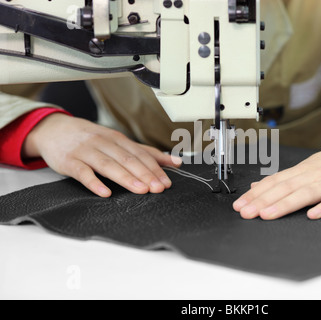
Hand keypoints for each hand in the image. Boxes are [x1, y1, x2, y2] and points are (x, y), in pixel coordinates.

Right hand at [23, 113, 181, 196]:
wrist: (54, 130)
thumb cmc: (91, 139)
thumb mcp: (118, 142)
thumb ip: (146, 153)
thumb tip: (175, 162)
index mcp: (118, 139)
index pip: (140, 154)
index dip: (154, 168)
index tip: (166, 182)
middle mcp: (104, 143)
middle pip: (127, 159)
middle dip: (145, 174)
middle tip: (157, 188)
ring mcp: (86, 151)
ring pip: (108, 164)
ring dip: (126, 177)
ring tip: (140, 189)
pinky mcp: (69, 161)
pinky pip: (82, 172)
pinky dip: (94, 182)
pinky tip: (105, 192)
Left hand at [233, 125, 320, 219]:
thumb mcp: (310, 166)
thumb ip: (285, 178)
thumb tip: (258, 186)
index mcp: (302, 171)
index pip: (273, 182)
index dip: (255, 194)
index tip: (238, 205)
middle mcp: (312, 175)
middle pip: (283, 188)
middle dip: (262, 201)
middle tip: (244, 213)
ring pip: (304, 193)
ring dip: (284, 204)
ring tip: (267, 215)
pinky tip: (313, 215)